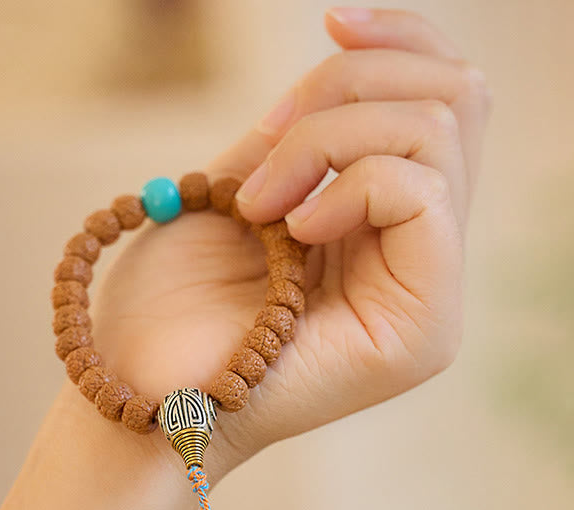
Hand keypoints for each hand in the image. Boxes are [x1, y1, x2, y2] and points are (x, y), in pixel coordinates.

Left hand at [89, 7, 490, 478]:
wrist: (139, 390)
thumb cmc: (168, 306)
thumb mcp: (237, 189)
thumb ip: (300, 138)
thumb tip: (342, 66)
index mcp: (380, 225)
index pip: (441, 101)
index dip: (397, 39)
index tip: (330, 17)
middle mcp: (417, 255)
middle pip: (452, 101)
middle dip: (348, 88)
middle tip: (266, 144)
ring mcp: (428, 292)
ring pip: (437, 134)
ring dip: (328, 139)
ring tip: (259, 203)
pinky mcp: (424, 326)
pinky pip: (421, 193)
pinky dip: (346, 184)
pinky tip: (291, 229)